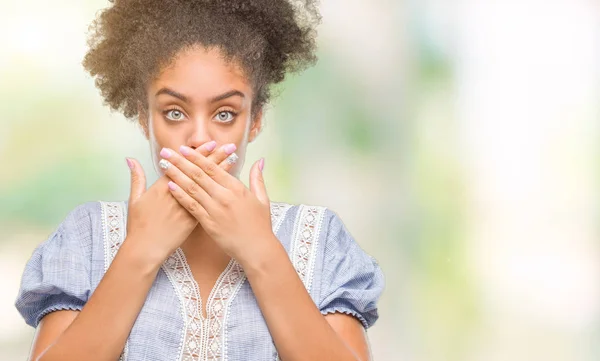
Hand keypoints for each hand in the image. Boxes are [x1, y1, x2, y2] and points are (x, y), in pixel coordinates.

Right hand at [124, 141, 237, 265]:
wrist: (145, 248)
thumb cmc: (138, 224)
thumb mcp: (134, 199)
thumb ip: (137, 177)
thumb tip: (130, 159)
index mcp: (164, 187)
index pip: (185, 165)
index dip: (199, 154)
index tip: (211, 143)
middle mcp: (178, 194)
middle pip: (200, 172)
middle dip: (215, 158)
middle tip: (229, 146)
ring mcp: (187, 207)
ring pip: (207, 186)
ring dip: (221, 172)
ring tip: (233, 160)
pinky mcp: (193, 220)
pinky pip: (209, 204)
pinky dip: (219, 193)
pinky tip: (230, 185)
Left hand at [158, 144, 273, 263]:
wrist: (257, 249)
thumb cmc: (260, 225)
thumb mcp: (262, 199)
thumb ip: (257, 178)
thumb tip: (260, 160)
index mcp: (237, 188)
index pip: (212, 168)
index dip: (196, 157)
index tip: (184, 149)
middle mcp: (224, 196)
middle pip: (198, 175)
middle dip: (180, 162)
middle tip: (166, 152)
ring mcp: (215, 210)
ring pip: (192, 188)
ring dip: (176, 175)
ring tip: (164, 166)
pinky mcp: (209, 223)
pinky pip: (191, 206)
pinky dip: (180, 195)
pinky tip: (170, 186)